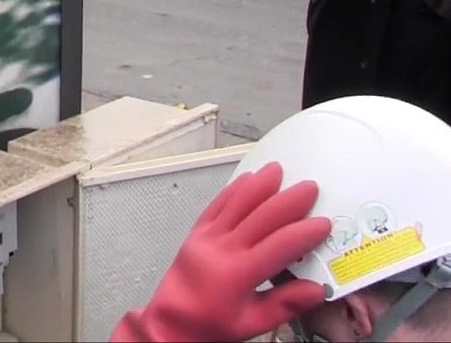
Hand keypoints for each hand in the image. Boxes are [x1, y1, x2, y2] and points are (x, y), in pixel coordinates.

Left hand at [110, 162, 330, 342]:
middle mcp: (222, 250)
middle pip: (260, 217)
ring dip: (258, 184)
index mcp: (238, 274)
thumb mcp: (252, 323)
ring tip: (277, 170)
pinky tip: (246, 180)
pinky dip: (232, 190)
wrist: (171, 322)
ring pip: (235, 203)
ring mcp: (206, 237)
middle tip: (310, 187)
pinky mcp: (196, 233)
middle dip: (288, 200)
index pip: (279, 246)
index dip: (304, 233)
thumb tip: (317, 290)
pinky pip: (216, 206)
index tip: (324, 224)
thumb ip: (285, 305)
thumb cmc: (210, 324)